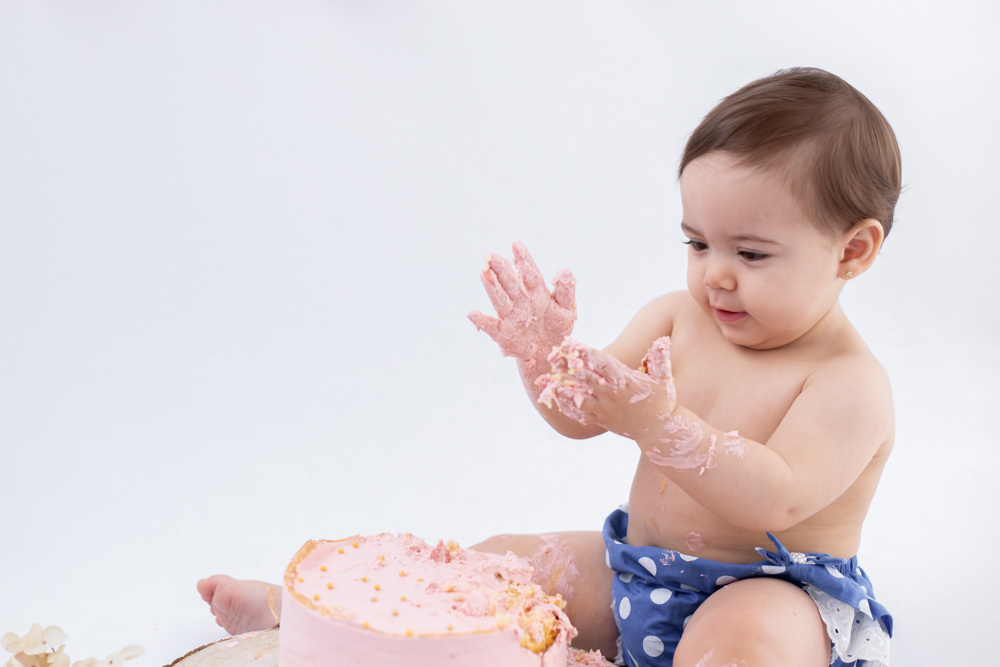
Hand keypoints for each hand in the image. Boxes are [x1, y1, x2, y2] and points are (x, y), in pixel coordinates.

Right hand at [468, 242, 576, 368]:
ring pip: (500, 300)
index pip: (529, 273)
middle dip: (503, 269)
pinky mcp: (504, 334)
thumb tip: (565, 270)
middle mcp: (521, 301)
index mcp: (537, 292)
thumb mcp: (566, 309)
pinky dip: (481, 321)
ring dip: (491, 287)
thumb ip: (566, 290)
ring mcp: (511, 316)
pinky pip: (491, 327)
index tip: (516, 245)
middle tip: (492, 255)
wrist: (549, 353)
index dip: (524, 259)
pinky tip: (472, 313)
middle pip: (511, 283)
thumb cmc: (557, 327)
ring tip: (483, 272)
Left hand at [536, 337, 676, 434]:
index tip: (571, 343)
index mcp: (625, 381)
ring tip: (545, 382)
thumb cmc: (662, 401)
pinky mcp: (602, 421)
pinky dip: (568, 408)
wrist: (660, 431)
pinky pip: (581, 415)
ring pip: (579, 399)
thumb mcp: (664, 379)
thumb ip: (660, 359)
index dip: (585, 353)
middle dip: (568, 366)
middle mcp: (612, 395)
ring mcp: (606, 410)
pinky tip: (555, 400)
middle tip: (552, 355)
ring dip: (562, 390)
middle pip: (586, 379)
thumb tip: (663, 339)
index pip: (602, 364)